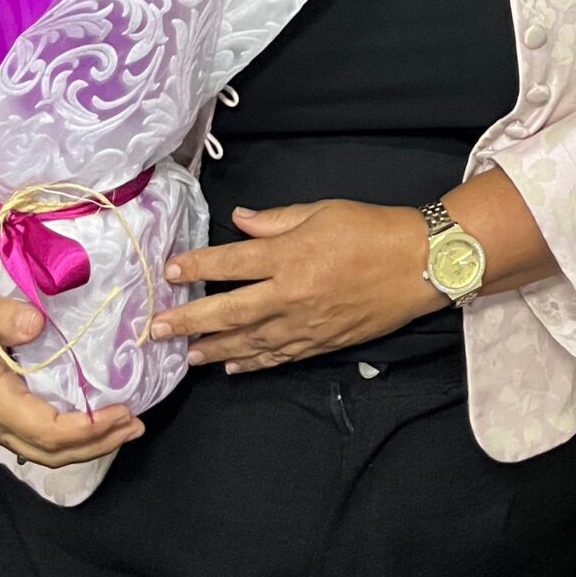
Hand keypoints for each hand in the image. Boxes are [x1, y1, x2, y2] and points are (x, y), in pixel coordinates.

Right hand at [0, 244, 144, 469]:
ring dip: (86, 445)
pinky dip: (69, 436)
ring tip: (122, 427)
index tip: (122, 411)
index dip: (88, 429)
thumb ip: (4, 315)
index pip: (47, 432)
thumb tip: (36, 325)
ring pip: (44, 450)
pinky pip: (36, 438)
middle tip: (135, 424)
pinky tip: (90, 420)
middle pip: (51, 452)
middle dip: (97, 444)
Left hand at [153, 200, 441, 373]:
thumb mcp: (322, 210)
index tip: (169, 273)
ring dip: (213, 348)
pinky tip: (231, 365)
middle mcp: (290, 295)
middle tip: (156, 331)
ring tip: (185, 355)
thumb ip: (276, 220)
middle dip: (188, 321)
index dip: (197, 266)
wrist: (419, 265)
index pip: (230, 262)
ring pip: (249, 342)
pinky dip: (252, 363)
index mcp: (289, 256)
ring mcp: (305, 325)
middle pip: (229, 311)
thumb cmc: (371, 229)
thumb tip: (240, 221)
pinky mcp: (321, 343)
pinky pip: (278, 357)